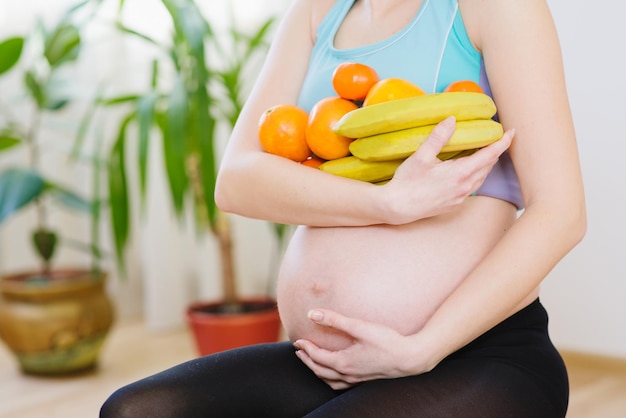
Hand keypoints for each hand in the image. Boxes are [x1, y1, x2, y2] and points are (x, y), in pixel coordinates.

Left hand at [293, 309, 432, 389]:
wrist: (410, 358)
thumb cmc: (387, 341)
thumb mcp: (359, 326)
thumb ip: (334, 319)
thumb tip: (312, 314)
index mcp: (343, 362)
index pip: (317, 357)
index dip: (306, 348)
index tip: (298, 340)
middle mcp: (348, 374)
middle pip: (320, 370)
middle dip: (307, 360)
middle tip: (299, 350)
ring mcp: (357, 379)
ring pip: (329, 381)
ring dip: (317, 371)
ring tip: (311, 361)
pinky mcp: (365, 379)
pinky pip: (341, 384)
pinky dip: (331, 379)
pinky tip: (334, 372)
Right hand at [382, 116, 514, 223]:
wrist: (397, 208)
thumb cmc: (407, 182)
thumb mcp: (421, 156)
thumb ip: (438, 137)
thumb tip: (452, 120)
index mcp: (460, 173)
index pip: (490, 155)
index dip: (503, 142)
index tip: (512, 132)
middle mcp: (465, 187)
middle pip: (489, 166)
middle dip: (495, 151)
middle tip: (497, 138)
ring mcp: (460, 197)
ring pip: (481, 177)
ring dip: (486, 164)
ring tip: (485, 151)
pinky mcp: (454, 204)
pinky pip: (472, 186)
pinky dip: (476, 174)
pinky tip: (468, 169)